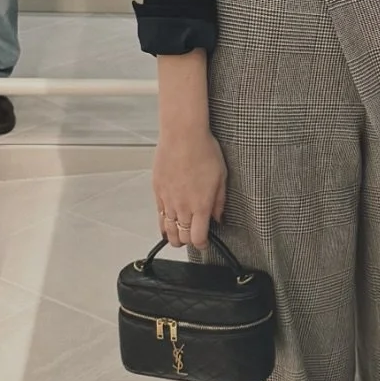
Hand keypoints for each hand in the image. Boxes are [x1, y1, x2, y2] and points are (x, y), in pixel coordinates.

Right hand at [153, 128, 227, 249]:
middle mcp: (182, 206)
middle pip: (181, 237)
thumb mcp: (221, 177)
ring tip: (179, 237)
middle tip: (194, 238)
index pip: (198, 237)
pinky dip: (163, 223)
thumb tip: (218, 217)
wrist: (182, 136)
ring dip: (173, 236)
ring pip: (167, 230)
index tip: (205, 242)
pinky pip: (159, 215)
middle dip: (188, 241)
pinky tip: (167, 224)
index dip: (202, 244)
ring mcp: (168, 200)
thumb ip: (219, 201)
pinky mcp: (158, 191)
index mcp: (201, 205)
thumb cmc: (204, 151)